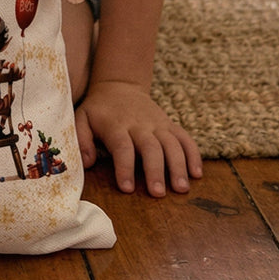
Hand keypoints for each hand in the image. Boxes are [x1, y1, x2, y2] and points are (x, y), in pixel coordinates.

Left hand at [75, 80, 202, 196]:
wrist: (120, 86)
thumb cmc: (99, 110)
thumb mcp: (82, 118)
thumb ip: (81, 140)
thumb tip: (86, 163)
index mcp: (116, 125)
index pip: (122, 147)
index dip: (125, 168)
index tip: (127, 188)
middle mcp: (140, 125)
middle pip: (151, 147)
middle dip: (155, 171)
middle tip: (158, 194)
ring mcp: (158, 124)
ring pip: (172, 144)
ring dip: (178, 166)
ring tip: (181, 189)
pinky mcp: (170, 125)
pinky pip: (185, 139)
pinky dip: (193, 155)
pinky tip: (197, 174)